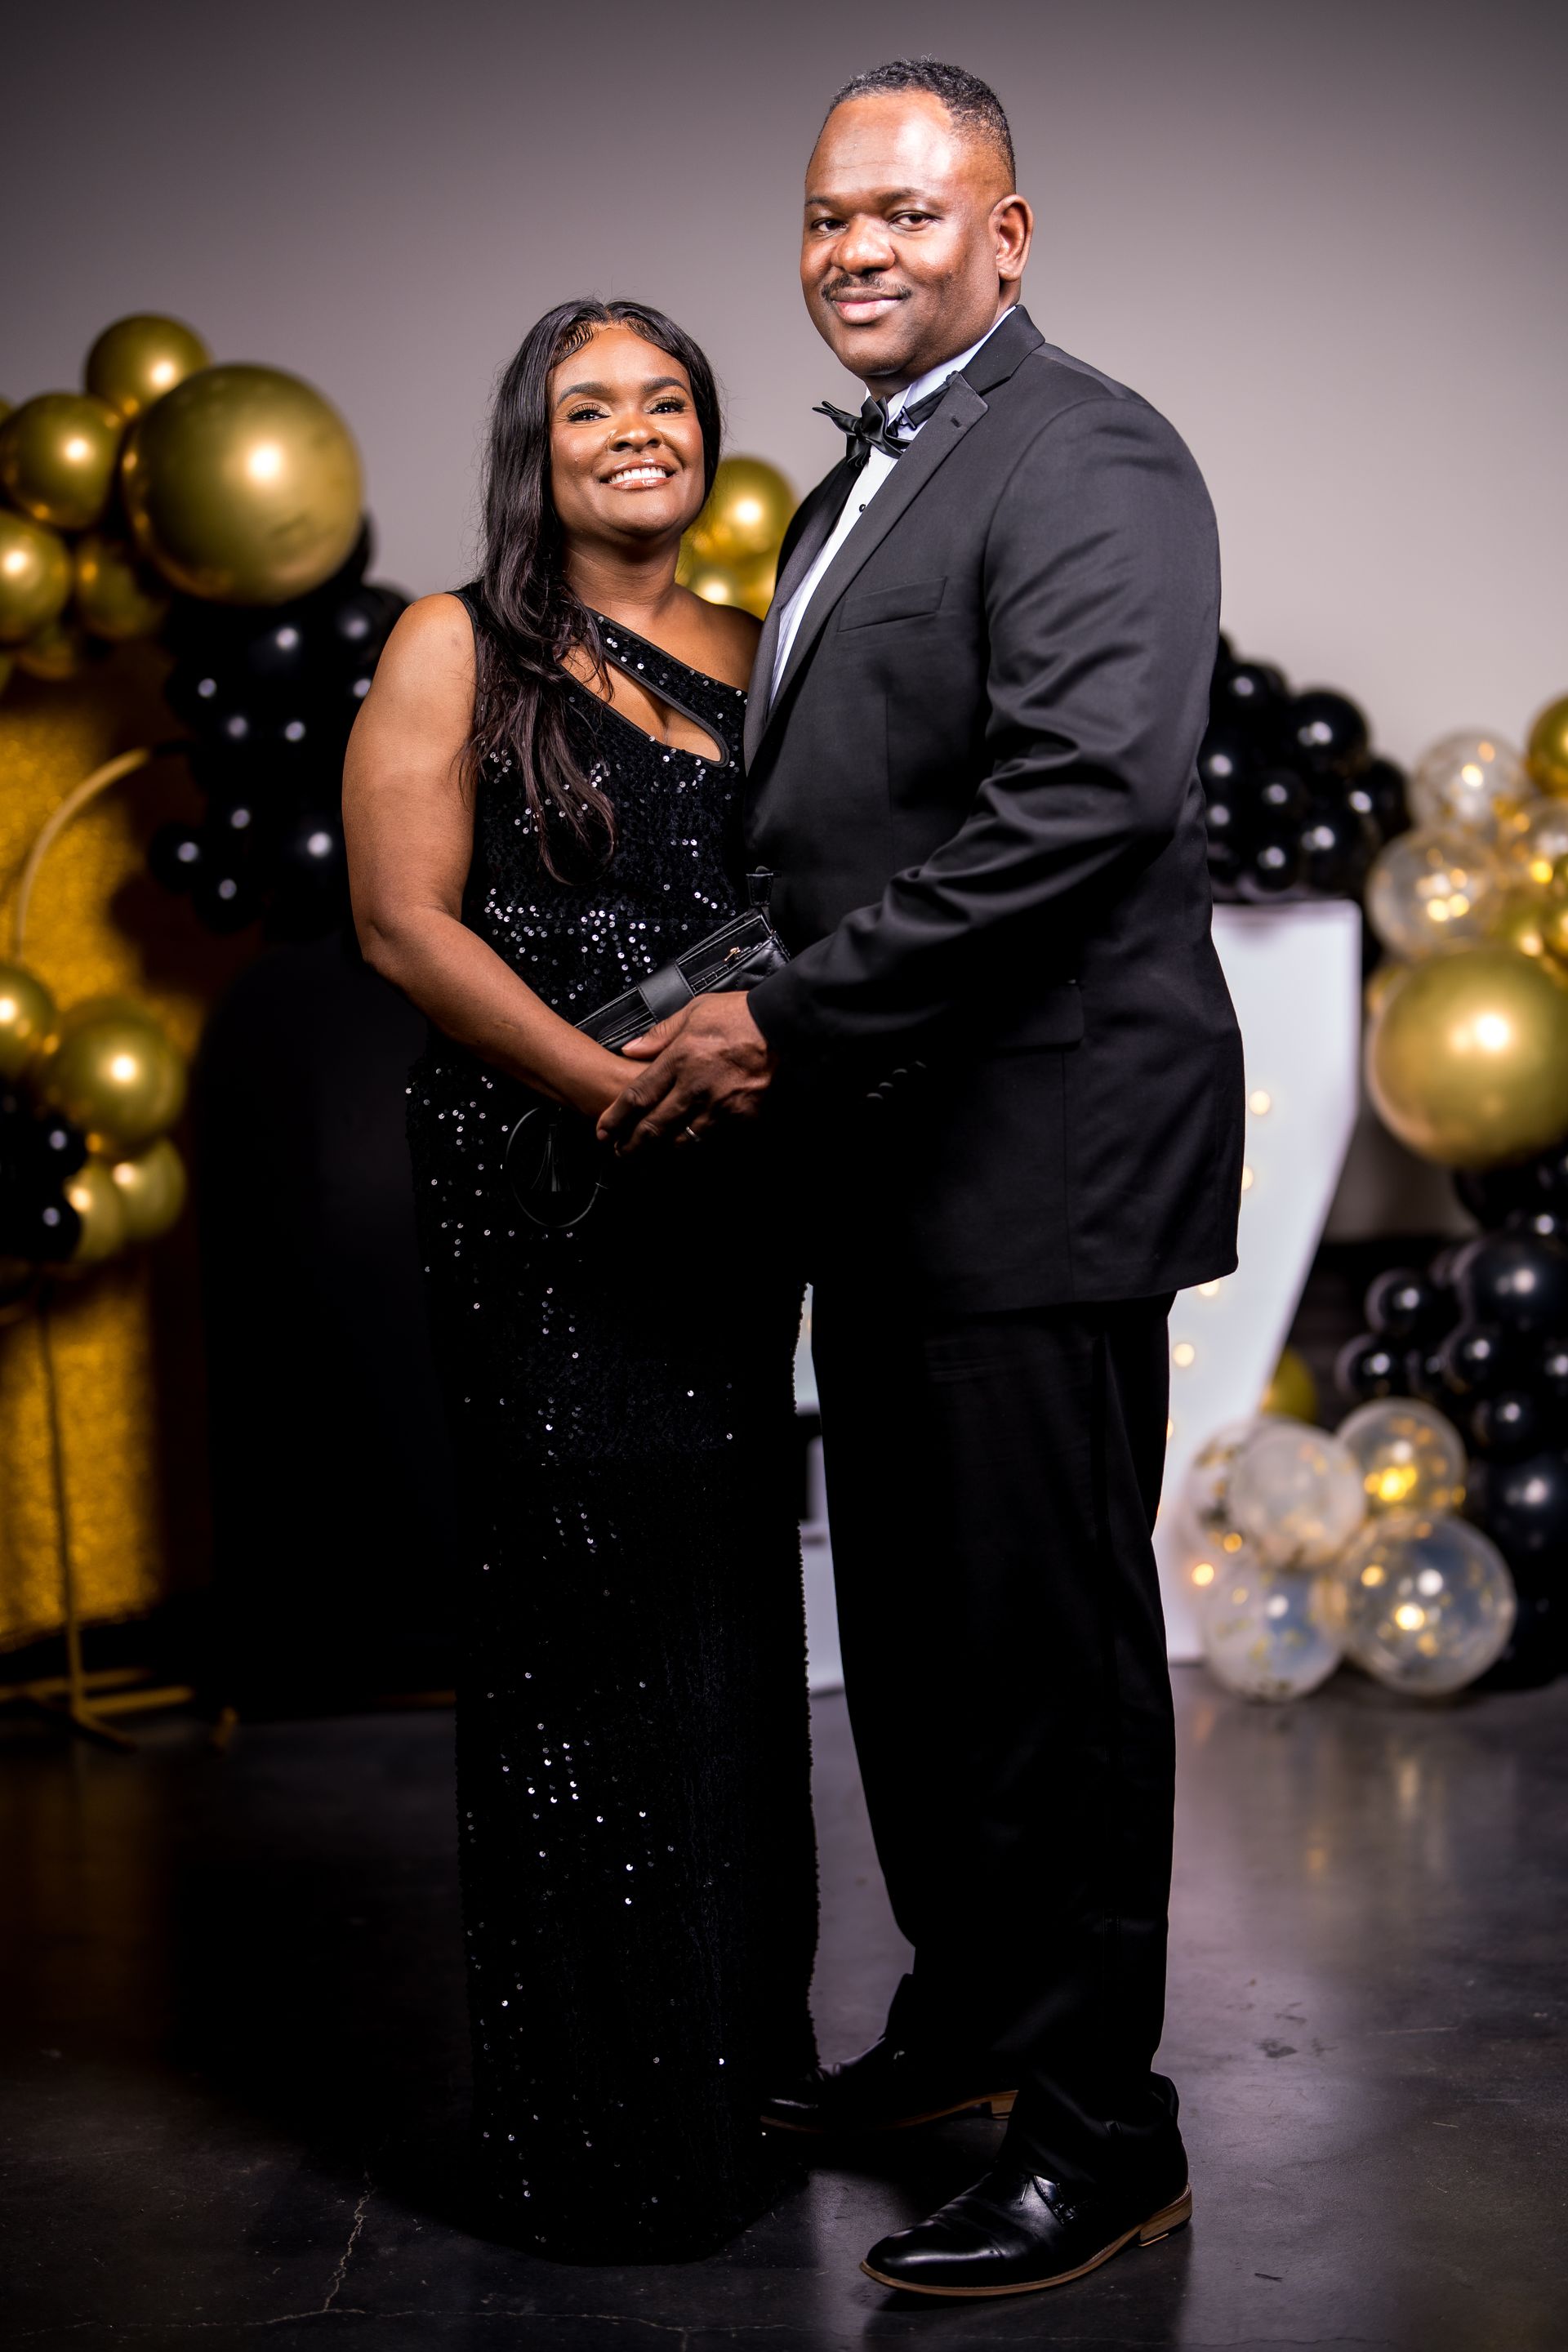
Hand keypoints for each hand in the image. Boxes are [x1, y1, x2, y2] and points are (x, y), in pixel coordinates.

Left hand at [596, 993, 776, 1152]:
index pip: (638, 1095)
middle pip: (654, 1125)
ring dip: (661, 1152)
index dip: (616, 1118)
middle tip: (620, 1153)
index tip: (604, 1130)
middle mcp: (696, 1086)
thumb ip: (660, 1034)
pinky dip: (696, 1148)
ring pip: (682, 1140)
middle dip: (632, 1144)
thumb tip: (630, 1049)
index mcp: (680, 1057)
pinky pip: (713, 1141)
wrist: (786, 1027)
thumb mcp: (695, 1011)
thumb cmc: (740, 1016)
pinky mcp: (743, 1117)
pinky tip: (686, 1151)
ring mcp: (720, 1105)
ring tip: (648, 1157)